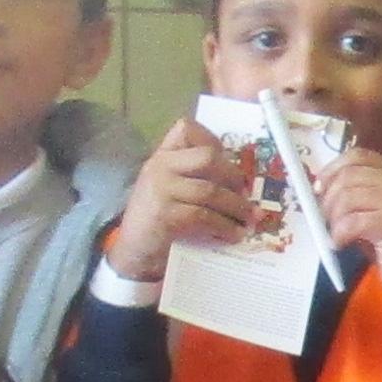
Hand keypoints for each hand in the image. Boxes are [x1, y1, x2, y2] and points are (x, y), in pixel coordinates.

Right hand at [101, 118, 262, 284]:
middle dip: (234, 177)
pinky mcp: (165, 215)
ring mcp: (161, 189)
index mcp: (161, 156)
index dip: (213, 141)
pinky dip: (225, 226)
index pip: (187, 129)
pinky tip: (234, 234)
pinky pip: (204, 216)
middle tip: (246, 194)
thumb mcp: (167, 189)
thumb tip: (239, 182)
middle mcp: (159, 167)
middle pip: (208, 157)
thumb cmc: (157, 220)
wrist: (132, 252)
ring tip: (249, 219)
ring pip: (211, 191)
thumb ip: (191, 176)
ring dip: (236, 207)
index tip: (230, 161)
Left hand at [315, 148, 381, 311]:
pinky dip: (338, 235)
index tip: (319, 188)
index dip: (332, 169)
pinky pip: (351, 223)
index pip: (357, 155)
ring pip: (346, 198)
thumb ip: (355, 190)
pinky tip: (341, 244)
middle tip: (324, 219)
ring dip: (333, 220)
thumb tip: (318, 186)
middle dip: (328, 199)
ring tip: (336, 234)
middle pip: (348, 176)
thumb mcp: (376, 207)